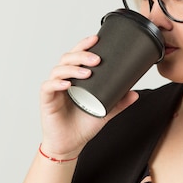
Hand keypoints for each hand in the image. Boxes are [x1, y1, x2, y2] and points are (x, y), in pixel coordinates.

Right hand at [39, 35, 138, 158]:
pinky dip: (57, 83)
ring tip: (87, 72)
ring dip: (72, 68)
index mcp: (76, 77)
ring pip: (58, 70)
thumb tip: (135, 93)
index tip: (96, 38)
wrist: (71, 144)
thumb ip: (119, 102)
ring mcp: (54, 89)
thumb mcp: (105, 111)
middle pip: (67, 58)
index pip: (78, 55)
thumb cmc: (84, 125)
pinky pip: (48, 87)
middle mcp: (63, 79)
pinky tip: (68, 84)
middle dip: (81, 54)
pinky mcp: (47, 100)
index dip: (84, 45)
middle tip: (96, 58)